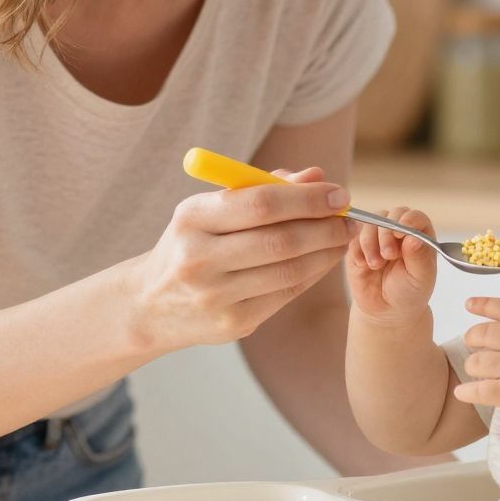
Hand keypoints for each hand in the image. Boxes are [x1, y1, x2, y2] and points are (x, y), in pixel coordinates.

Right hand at [132, 165, 353, 352]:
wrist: (150, 304)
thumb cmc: (192, 243)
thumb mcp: (211, 209)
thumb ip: (262, 188)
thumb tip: (316, 176)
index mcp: (192, 218)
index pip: (261, 203)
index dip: (307, 199)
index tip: (338, 194)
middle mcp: (199, 258)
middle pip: (280, 241)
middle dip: (325, 227)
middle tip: (349, 218)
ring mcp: (215, 296)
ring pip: (288, 271)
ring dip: (326, 253)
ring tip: (342, 238)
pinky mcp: (231, 324)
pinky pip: (285, 295)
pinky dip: (312, 275)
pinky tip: (323, 260)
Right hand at [345, 205, 438, 325]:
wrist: (387, 310)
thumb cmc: (409, 292)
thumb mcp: (420, 278)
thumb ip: (419, 257)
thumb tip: (414, 238)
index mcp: (419, 235)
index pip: (415, 217)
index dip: (408, 220)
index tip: (402, 234)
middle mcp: (398, 231)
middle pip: (391, 215)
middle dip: (387, 233)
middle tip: (389, 255)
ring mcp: (377, 236)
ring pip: (370, 222)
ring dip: (370, 243)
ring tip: (376, 265)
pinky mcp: (359, 245)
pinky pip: (354, 237)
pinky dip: (358, 250)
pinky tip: (364, 265)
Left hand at [452, 296, 499, 427]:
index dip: (484, 305)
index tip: (468, 305)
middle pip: (485, 333)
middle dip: (472, 336)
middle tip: (470, 341)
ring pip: (477, 361)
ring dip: (472, 365)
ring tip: (475, 369)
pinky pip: (478, 389)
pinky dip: (466, 392)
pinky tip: (461, 392)